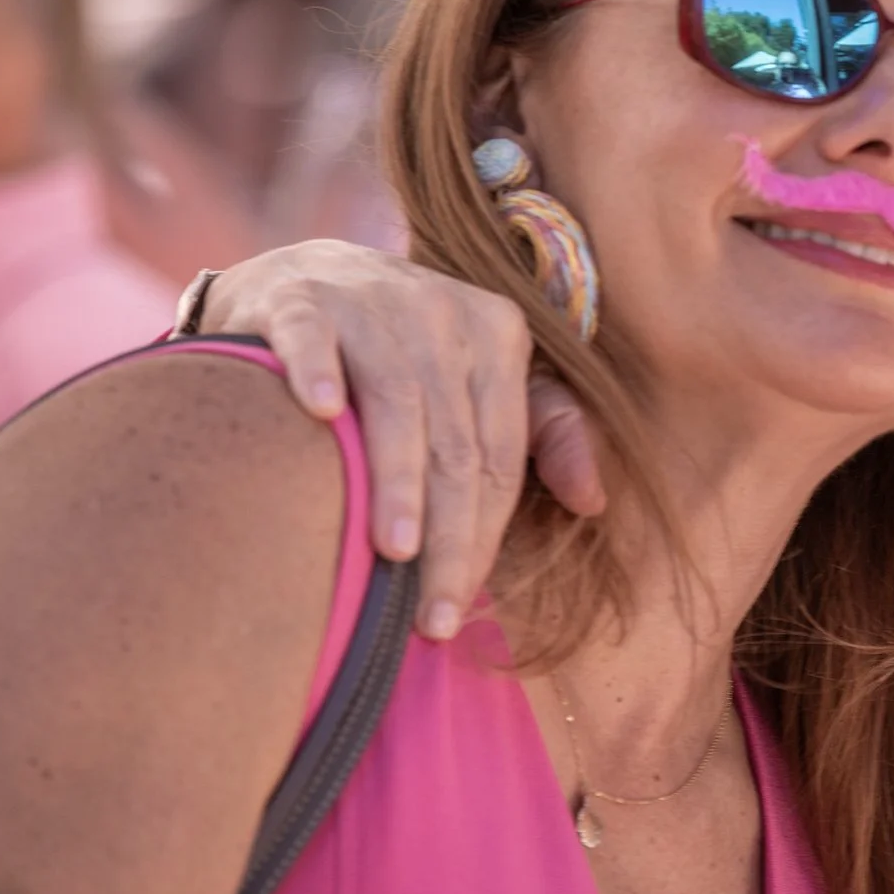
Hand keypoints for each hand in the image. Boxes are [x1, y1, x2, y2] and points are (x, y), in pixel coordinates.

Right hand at [197, 241, 607, 637]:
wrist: (300, 280)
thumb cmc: (401, 349)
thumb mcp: (479, 377)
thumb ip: (540, 431)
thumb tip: (594, 501)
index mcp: (496, 334)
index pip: (497, 455)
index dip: (484, 537)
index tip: (458, 610)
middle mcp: (441, 311)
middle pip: (455, 443)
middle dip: (447, 534)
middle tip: (429, 613)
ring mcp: (369, 301)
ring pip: (397, 401)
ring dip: (397, 478)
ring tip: (392, 552)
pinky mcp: (300, 300)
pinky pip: (314, 340)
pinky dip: (318, 374)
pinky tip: (321, 417)